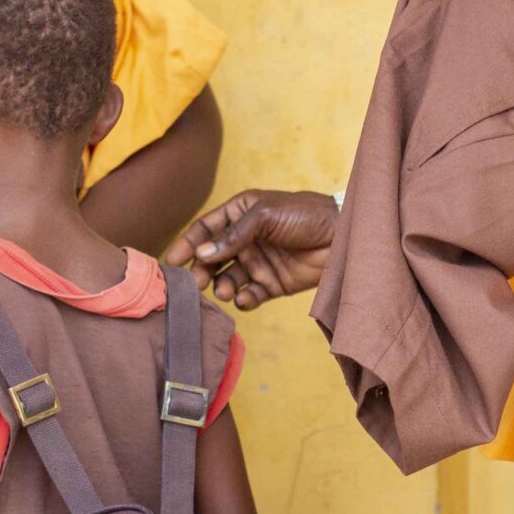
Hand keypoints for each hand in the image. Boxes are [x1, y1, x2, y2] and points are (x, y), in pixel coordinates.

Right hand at [165, 189, 339, 309]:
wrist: (343, 236)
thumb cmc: (306, 215)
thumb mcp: (265, 216)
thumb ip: (233, 235)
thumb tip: (202, 254)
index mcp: (240, 214)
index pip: (205, 229)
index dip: (187, 244)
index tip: (171, 261)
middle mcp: (245, 239)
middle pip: (212, 257)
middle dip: (201, 271)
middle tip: (195, 283)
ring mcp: (258, 262)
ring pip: (228, 279)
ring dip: (221, 286)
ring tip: (222, 291)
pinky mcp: (272, 284)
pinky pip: (250, 295)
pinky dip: (244, 299)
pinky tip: (243, 299)